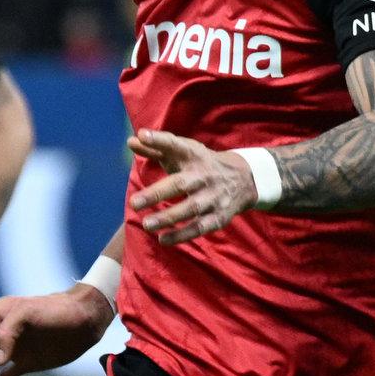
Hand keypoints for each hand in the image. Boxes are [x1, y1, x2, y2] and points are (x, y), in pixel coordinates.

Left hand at [128, 129, 258, 244]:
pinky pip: (200, 227)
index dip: (159, 140)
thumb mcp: (182, 153)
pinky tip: (163, 239)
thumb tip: (131, 141)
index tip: (142, 135)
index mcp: (193, 155)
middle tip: (133, 203)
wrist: (243, 179)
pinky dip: (182, 235)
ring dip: (168, 217)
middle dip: (157, 194)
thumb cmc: (199, 165)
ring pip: (191, 208)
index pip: (175, 145)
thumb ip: (156, 148)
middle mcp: (203, 175)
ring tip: (146, 224)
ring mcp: (213, 197)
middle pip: (180, 184)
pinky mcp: (219, 216)